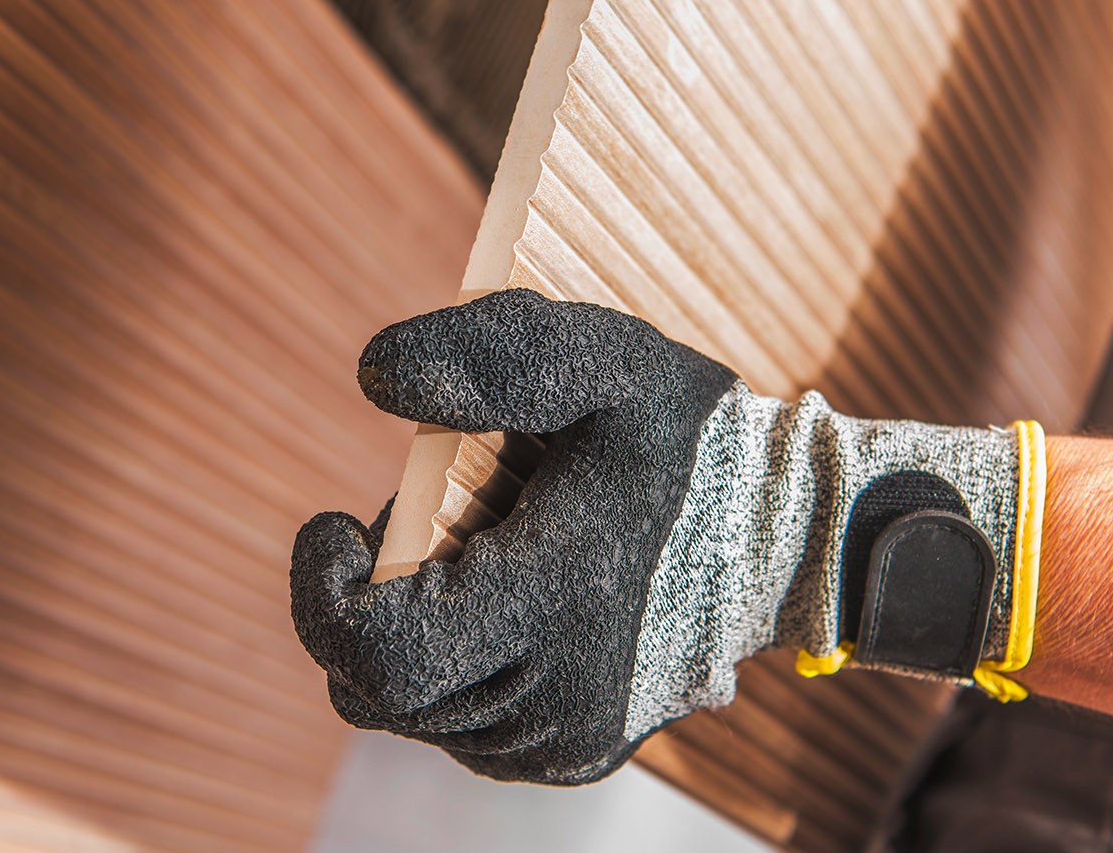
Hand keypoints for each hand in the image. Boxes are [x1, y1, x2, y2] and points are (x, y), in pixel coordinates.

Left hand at [291, 288, 736, 782]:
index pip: (375, 656)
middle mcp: (552, 701)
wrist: (791, 538)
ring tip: (473, 552)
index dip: (321, 594)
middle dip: (366, 601)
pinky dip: (454, 667)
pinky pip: (462, 728)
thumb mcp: (605, 358)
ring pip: (414, 712)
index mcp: (550, 608)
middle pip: (377, 688)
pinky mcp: (575, 756)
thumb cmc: (691, 441)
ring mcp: (564, 740)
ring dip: (410, 632)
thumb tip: (372, 377)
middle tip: (418, 523)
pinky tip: (502, 601)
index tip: (335, 524)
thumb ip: (491, 355)